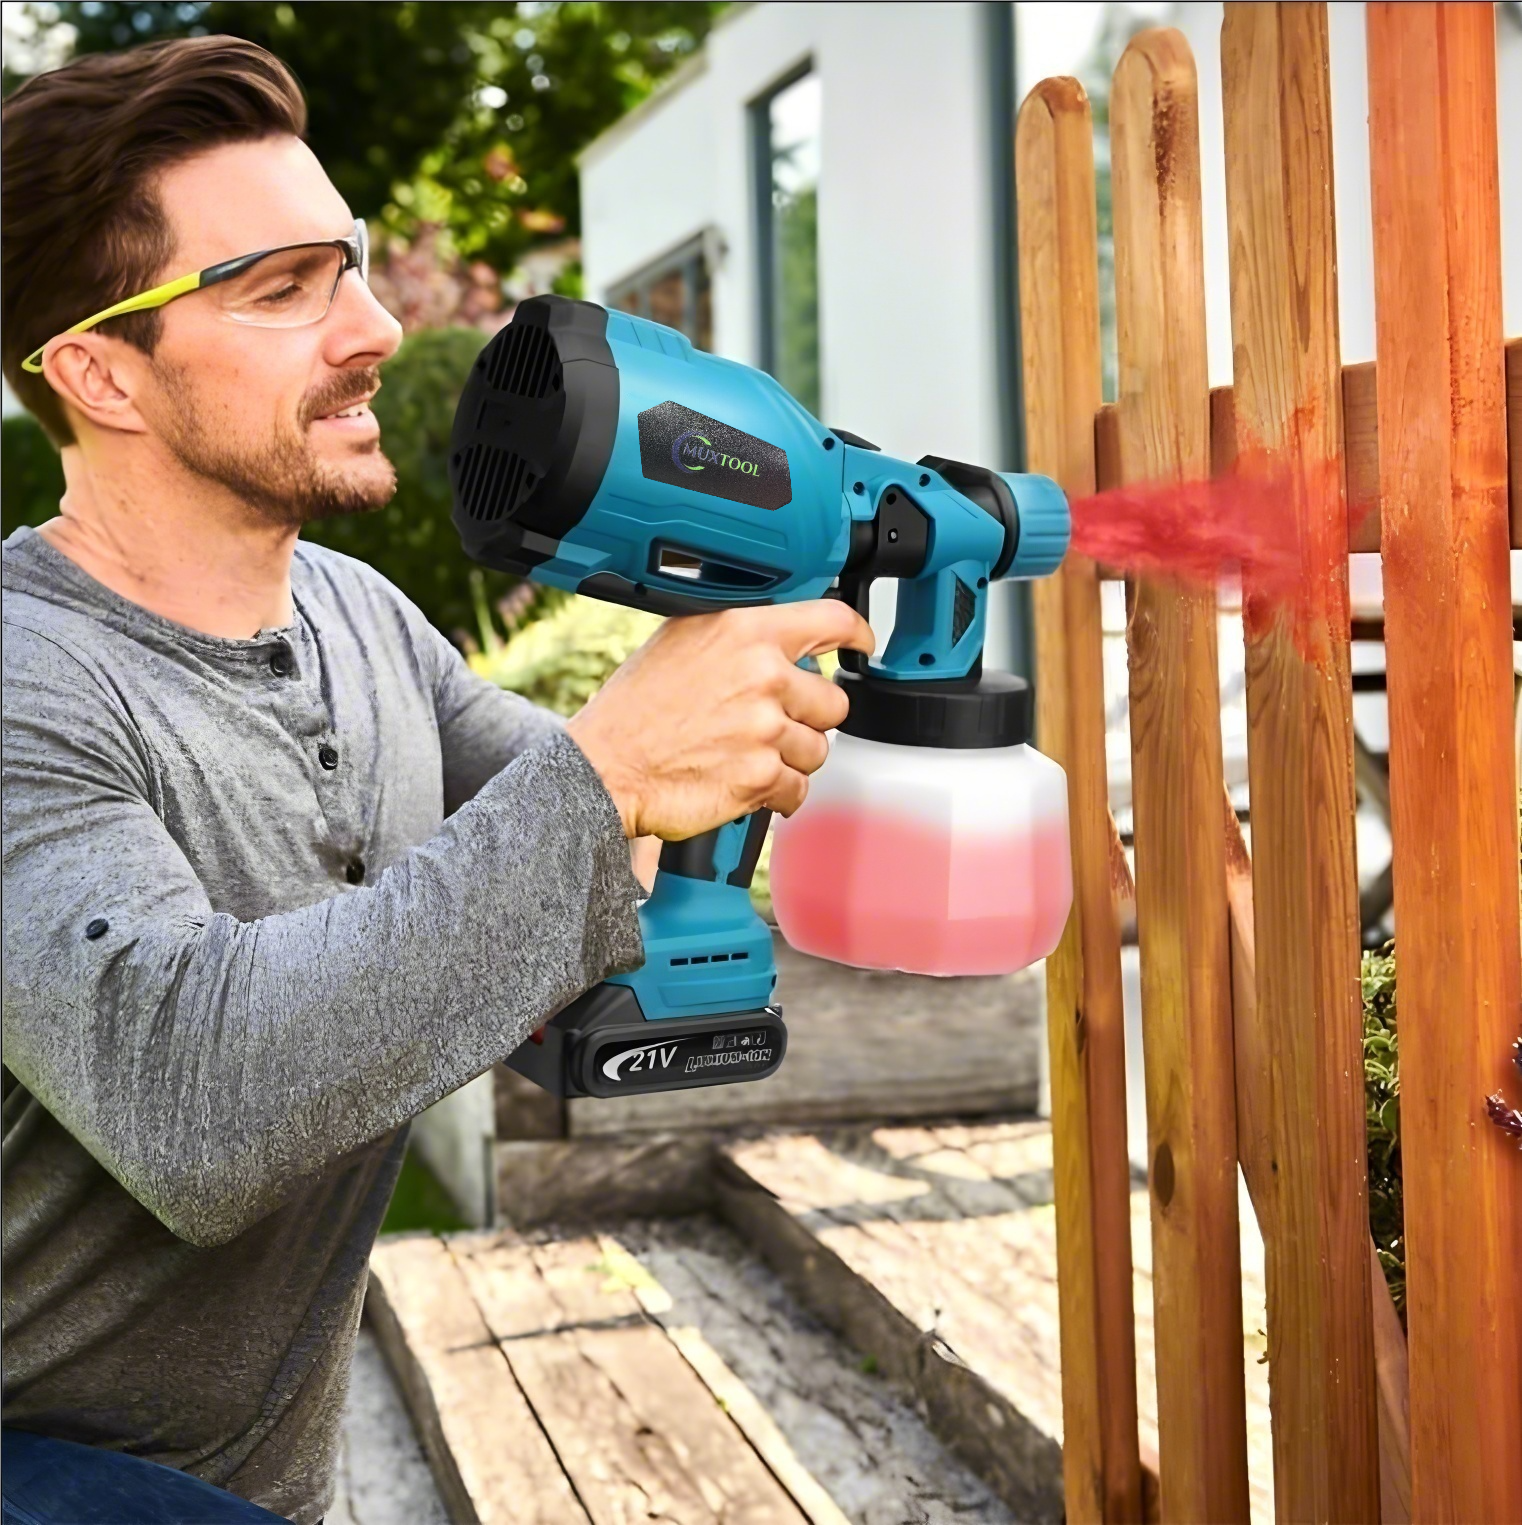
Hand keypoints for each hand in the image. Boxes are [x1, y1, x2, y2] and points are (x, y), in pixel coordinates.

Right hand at [567, 600, 874, 840]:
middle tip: (768, 726)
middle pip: (833, 701)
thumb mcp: (681, 641)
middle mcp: (762, 675)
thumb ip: (737, 634)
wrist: (604, 767)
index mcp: (745, 631)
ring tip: (747, 756)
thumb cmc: (634, 710)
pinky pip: (799, 789)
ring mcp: (765, 727)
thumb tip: (780, 635)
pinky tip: (746, 783)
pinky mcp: (761, 776)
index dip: (856, 635)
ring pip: (818, 749)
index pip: (832, 620)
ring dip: (790, 759)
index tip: (862, 646)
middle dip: (807, 719)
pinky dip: (778, 794)